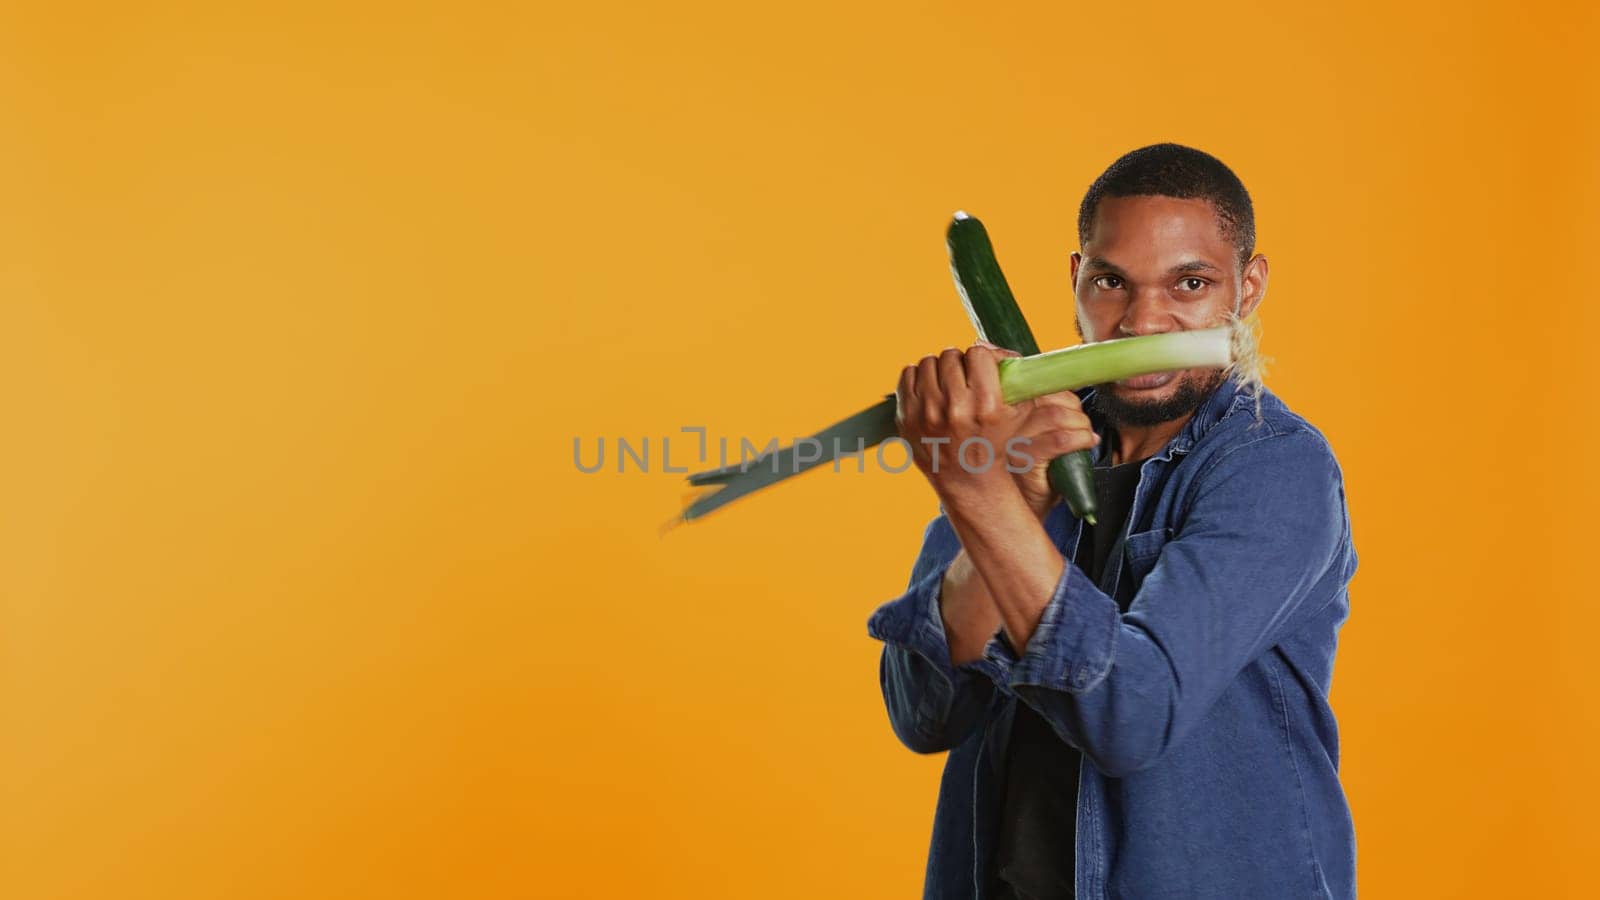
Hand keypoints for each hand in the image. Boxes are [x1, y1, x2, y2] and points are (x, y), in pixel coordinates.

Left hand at [895, 345, 1098, 515]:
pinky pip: (908, 374)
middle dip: (959, 363)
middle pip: (951, 356)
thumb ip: (1017, 375)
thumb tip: (993, 349)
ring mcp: (927, 413)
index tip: (981, 370)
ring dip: (938, 369)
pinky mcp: (906, 417)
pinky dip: (918, 377)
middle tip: (963, 378)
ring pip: (929, 362)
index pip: (977, 354)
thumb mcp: (1018, 411)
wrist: (966, 476)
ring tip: (947, 385)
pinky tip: (930, 391)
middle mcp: (955, 409)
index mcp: (985, 405)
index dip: (981, 359)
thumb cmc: (996, 439)